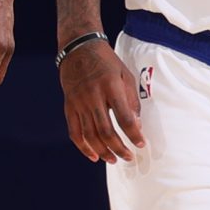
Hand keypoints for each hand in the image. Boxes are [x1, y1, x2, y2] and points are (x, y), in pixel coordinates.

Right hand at [59, 37, 145, 162]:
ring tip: (113, 160)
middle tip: (128, 157)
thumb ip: (131, 101)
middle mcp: (93, 96)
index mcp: (111, 87)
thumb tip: (136, 126)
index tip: (141, 144)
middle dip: (119, 148)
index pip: (124, 118)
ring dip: (103, 151)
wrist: (79, 49)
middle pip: (106, 131)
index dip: (133, 134)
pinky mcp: (69, 106)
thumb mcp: (125, 75)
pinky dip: (83, 147)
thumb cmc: (107, 62)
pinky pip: (75, 132)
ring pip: (90, 135)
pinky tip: (93, 156)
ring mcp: (79, 103)